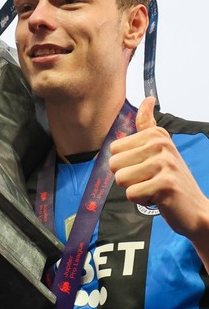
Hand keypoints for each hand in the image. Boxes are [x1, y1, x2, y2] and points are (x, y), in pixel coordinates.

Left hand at [109, 96, 208, 238]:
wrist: (194, 209)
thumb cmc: (170, 179)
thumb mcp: (159, 149)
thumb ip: (147, 125)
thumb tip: (147, 99)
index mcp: (156, 134)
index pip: (113, 149)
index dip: (125, 163)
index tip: (145, 166)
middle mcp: (161, 144)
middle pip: (114, 164)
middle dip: (127, 177)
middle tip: (148, 179)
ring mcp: (164, 163)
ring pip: (121, 179)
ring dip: (134, 188)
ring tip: (152, 187)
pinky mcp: (165, 184)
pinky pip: (131, 194)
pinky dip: (141, 200)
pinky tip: (157, 197)